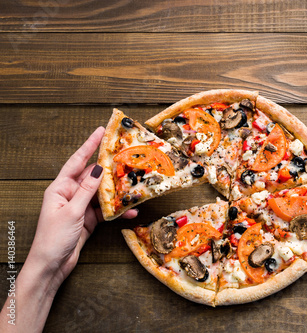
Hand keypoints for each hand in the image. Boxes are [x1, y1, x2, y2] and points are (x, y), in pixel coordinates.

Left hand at [29, 127, 137, 286]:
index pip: (76, 162)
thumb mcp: (72, 212)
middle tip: (126, 158)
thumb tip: (98, 169)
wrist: (52, 265)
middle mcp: (70, 194)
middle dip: (109, 169)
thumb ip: (87, 190)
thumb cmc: (54, 238)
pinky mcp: (88, 219)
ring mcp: (80, 207)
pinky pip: (105, 210)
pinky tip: (129, 211)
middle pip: (93, 177)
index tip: (100, 131)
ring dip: (117, 192)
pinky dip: (117, 211)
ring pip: (102, 193)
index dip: (89, 146)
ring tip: (133, 186)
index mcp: (59, 188)